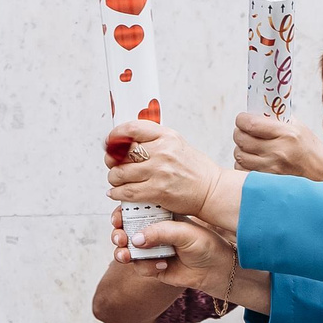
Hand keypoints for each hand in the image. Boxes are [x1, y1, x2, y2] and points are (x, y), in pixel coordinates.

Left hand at [104, 120, 224, 218]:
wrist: (211, 190)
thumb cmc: (194, 169)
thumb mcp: (176, 145)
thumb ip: (154, 140)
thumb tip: (126, 140)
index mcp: (167, 136)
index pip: (132, 129)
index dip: (115, 135)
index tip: (110, 141)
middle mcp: (162, 151)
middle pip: (121, 153)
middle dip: (111, 160)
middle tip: (112, 164)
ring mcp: (159, 171)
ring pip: (120, 173)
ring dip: (113, 178)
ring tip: (116, 180)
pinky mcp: (158, 191)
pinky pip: (127, 192)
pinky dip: (117, 193)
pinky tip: (116, 193)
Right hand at [117, 213, 241, 299]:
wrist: (217, 270)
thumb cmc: (206, 245)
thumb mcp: (185, 233)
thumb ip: (160, 232)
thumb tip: (134, 239)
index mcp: (160, 217)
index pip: (135, 211)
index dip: (122, 214)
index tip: (117, 220)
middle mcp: (153, 232)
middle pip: (126, 230)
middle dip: (118, 234)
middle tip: (120, 239)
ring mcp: (152, 250)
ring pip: (127, 250)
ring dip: (123, 252)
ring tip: (127, 256)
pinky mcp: (153, 267)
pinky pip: (139, 267)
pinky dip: (145, 267)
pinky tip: (161, 265)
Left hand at [233, 113, 322, 182]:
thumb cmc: (314, 154)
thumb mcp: (301, 130)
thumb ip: (281, 120)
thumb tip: (261, 110)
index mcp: (287, 134)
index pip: (250, 123)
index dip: (241, 119)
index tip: (242, 119)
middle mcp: (277, 152)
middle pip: (241, 139)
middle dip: (239, 133)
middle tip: (244, 132)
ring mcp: (271, 168)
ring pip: (239, 155)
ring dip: (241, 149)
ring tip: (249, 147)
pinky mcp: (267, 181)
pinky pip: (242, 170)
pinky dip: (243, 165)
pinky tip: (253, 161)